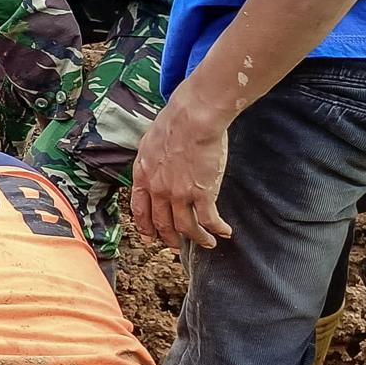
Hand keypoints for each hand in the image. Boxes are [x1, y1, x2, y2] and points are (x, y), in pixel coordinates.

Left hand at [131, 87, 235, 250]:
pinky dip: (217, 230)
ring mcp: (179, 194)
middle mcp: (158, 189)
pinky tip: (224, 232)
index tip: (150, 236)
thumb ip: (151, 161)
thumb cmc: (174, 123)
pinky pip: (208, 220)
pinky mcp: (201, 193)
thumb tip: (154, 167)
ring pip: (186, 227)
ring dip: (198, 239)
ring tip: (208, 243)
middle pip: (161, 223)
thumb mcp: (149, 143)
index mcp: (143, 175)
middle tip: (177, 246)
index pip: (140, 209)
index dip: (145, 226)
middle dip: (170, 238)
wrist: (192, 118)